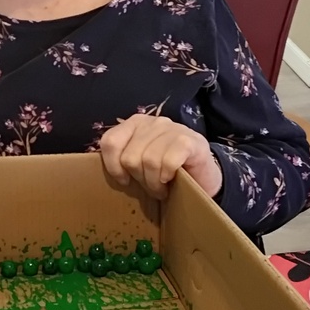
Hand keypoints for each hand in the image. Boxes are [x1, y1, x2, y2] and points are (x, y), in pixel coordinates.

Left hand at [99, 115, 222, 199]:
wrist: (203, 175)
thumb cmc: (166, 170)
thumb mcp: (141, 162)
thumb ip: (123, 158)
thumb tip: (106, 171)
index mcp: (135, 124)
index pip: (110, 142)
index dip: (113, 166)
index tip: (125, 181)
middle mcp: (152, 122)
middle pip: (130, 157)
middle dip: (139, 179)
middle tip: (151, 185)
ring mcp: (172, 129)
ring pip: (149, 161)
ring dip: (154, 183)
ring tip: (161, 187)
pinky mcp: (190, 140)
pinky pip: (168, 162)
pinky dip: (167, 177)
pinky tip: (172, 180)